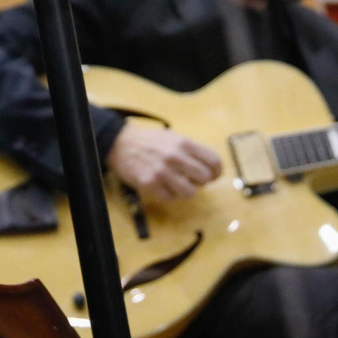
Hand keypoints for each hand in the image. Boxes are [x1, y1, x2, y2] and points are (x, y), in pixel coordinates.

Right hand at [106, 121, 222, 203]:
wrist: (121, 143)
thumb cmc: (151, 142)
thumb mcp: (174, 138)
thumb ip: (192, 152)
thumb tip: (211, 170)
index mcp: (184, 143)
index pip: (214, 161)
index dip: (216, 172)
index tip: (212, 176)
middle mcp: (175, 156)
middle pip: (204, 178)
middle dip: (200, 182)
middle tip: (190, 179)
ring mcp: (162, 171)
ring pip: (189, 193)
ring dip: (185, 191)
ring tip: (175, 184)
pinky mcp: (149, 184)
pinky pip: (170, 198)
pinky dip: (168, 195)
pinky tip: (161, 186)